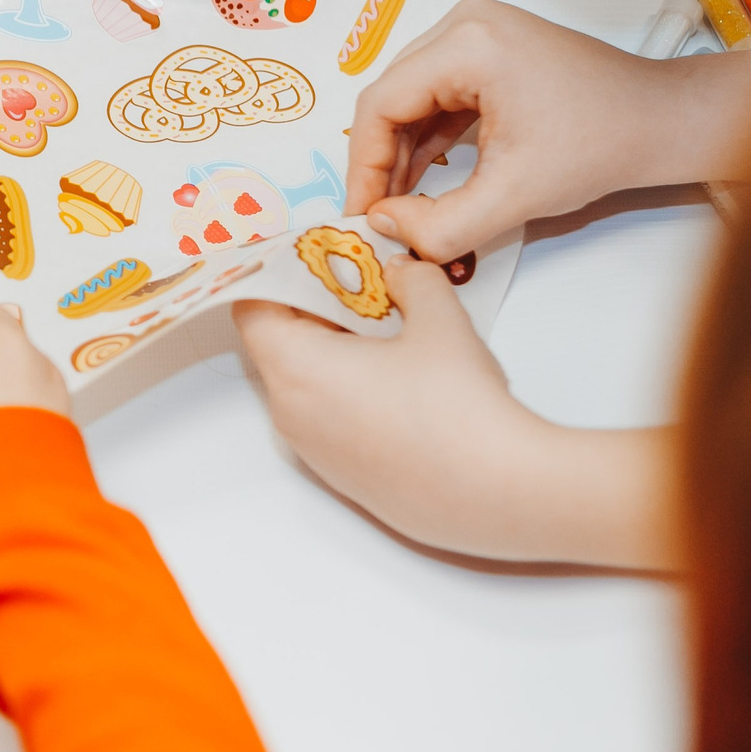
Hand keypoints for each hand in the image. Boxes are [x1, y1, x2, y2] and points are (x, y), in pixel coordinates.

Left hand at [232, 269, 670, 566]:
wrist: (498, 496)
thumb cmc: (457, 404)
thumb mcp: (439, 318)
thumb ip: (412, 279)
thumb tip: (399, 271)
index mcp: (294, 368)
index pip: (252, 307)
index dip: (279, 274)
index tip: (314, 255)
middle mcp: (289, 414)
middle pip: (275, 345)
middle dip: (310, 308)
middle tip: (356, 282)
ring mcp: (313, 452)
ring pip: (300, 383)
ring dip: (328, 350)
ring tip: (382, 328)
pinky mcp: (341, 478)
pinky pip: (323, 419)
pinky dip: (343, 389)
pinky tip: (396, 380)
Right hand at [345, 0, 750, 259]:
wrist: (662, 121)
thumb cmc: (600, 146)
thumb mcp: (515, 196)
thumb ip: (441, 224)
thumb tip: (383, 228)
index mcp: (466, 44)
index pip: (382, 103)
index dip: (364, 166)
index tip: (361, 215)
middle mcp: (463, 23)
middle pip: (392, 94)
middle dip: (382, 160)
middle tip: (377, 215)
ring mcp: (476, 31)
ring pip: (411, 95)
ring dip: (403, 151)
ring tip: (401, 204)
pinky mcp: (488, 47)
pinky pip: (437, 92)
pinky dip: (428, 136)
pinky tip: (426, 178)